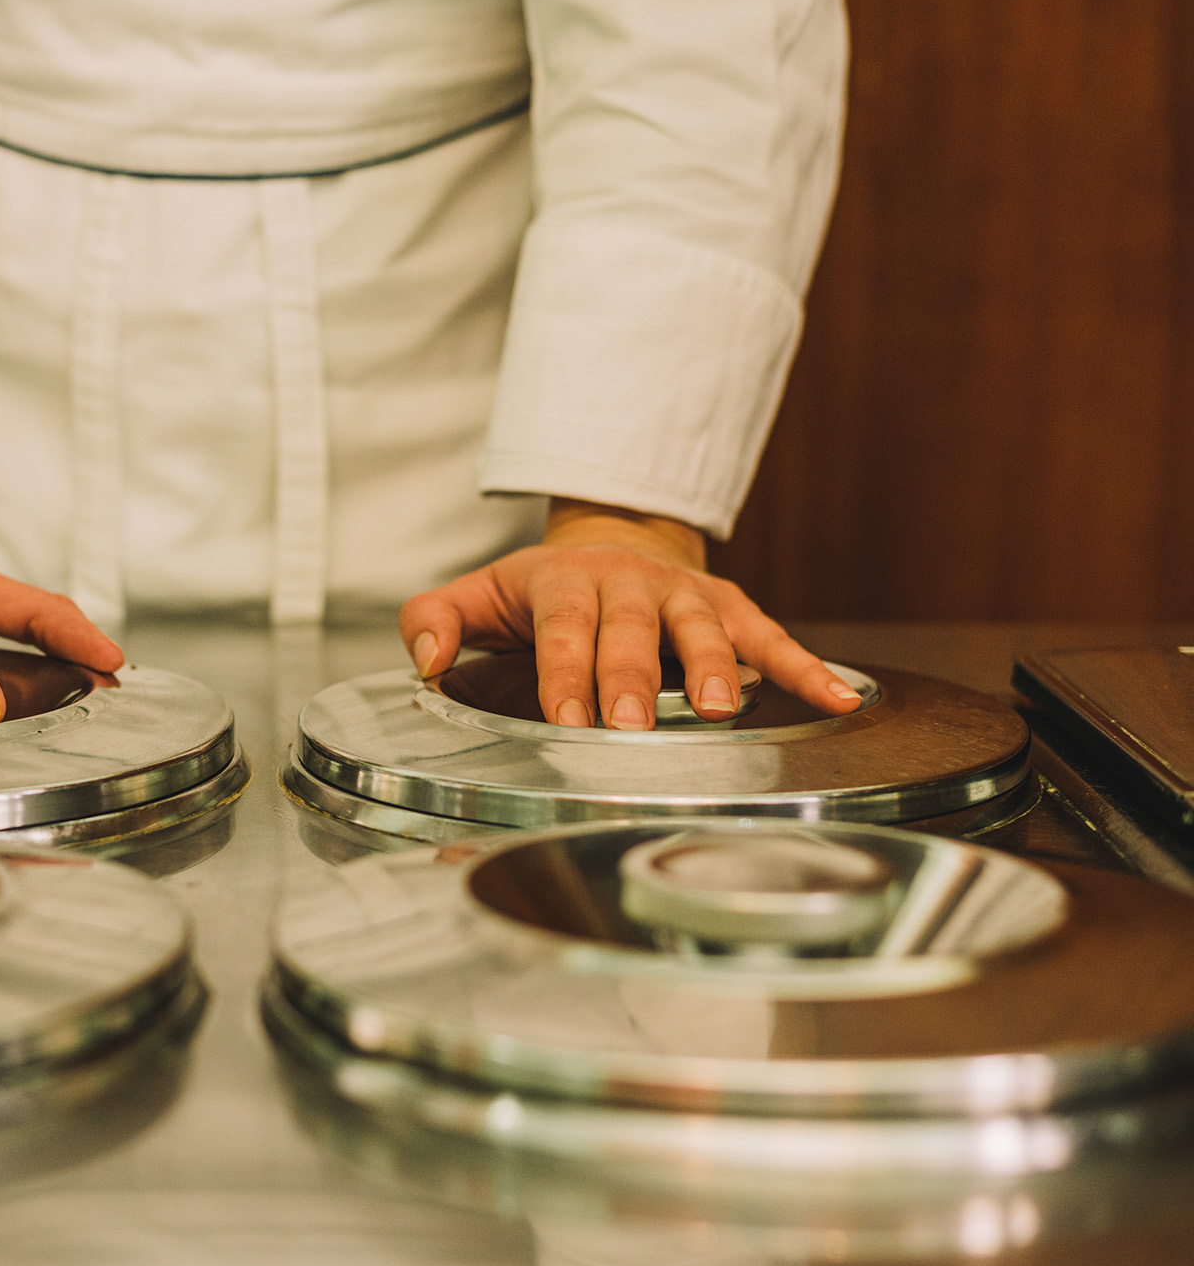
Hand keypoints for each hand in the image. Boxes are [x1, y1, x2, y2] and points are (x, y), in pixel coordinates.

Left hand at [398, 499, 861, 730]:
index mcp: (564, 582)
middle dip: (632, 678)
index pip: (562, 628)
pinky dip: (807, 667)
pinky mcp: (730, 608)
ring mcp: (684, 593)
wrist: (611, 539)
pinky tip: (840, 700)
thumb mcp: (478, 595)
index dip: (565, 671)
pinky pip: (773, 637)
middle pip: (632, 630)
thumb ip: (436, 620)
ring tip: (721, 711)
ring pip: (704, 628)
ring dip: (715, 668)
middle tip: (631, 725)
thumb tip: (426, 660)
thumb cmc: (539, 591)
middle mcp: (629, 583)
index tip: (566, 716)